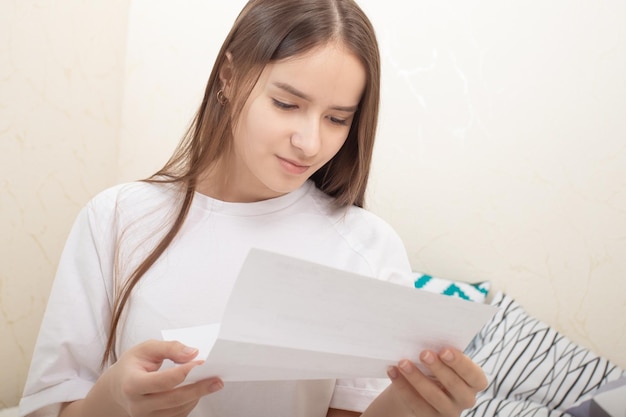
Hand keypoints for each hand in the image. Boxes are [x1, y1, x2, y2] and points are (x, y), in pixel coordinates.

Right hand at [95, 340, 222, 416]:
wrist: (117, 389)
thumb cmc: (132, 366)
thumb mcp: (146, 349)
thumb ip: (169, 348)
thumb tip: (192, 353)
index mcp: (132, 384)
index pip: (162, 381)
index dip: (184, 372)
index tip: (200, 362)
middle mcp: (138, 405)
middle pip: (174, 399)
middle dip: (199, 389)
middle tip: (217, 381)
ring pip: (178, 410)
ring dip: (197, 396)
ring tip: (210, 383)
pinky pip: (177, 416)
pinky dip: (190, 403)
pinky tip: (196, 391)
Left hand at [384, 348, 486, 415]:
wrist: (420, 386)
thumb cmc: (436, 365)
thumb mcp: (444, 359)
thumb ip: (442, 352)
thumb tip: (427, 333)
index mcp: (474, 381)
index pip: (474, 375)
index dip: (460, 363)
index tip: (444, 350)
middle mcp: (466, 399)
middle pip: (455, 386)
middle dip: (438, 369)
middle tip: (423, 353)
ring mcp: (448, 411)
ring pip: (434, 397)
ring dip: (417, 378)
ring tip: (402, 363)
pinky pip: (416, 404)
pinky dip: (402, 387)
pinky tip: (393, 371)